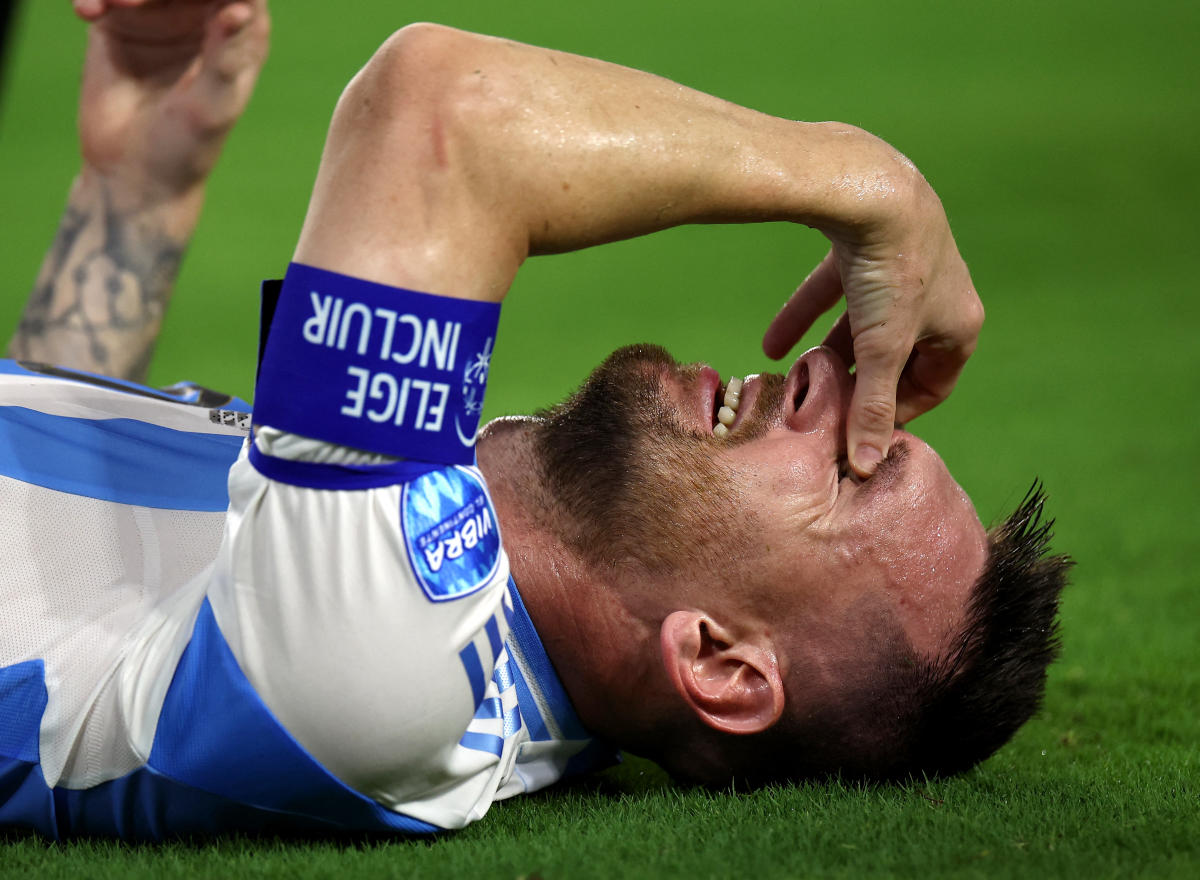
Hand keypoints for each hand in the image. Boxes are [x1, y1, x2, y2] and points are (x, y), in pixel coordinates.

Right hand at [73, 0, 269, 202]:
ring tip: (113, 7)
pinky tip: (87, 13)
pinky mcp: (118, 24)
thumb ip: (226, 55)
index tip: (187, 2)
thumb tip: (240, 9)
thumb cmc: (187, 147)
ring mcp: (161, 18)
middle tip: (132, 2)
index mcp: (242, 36)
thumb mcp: (213, 104)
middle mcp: (204, 18)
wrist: (133, 175)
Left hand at [762, 158, 982, 476]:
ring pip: (862, 325)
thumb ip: (872, 407)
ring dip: (829, 354)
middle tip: (823, 409)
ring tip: (798, 381)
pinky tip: (771, 344)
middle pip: (895, 356)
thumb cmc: (892, 271)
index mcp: (958, 323)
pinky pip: (835, 292)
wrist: (870, 186)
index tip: (858, 433)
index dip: (896, 413)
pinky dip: (807, 316)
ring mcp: (901, 266)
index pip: (933, 385)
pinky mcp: (864, 244)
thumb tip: (866, 467)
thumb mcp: (882, 349)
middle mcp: (937, 295)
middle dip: (856, 383)